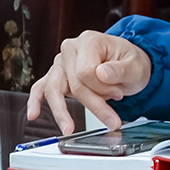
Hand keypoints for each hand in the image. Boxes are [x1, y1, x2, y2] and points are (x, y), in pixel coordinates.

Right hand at [26, 31, 151, 132]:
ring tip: (68, 128)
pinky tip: (34, 114)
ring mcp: (61, 63)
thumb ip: (120, 69)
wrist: (128, 64)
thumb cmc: (130, 63)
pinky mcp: (56, 76)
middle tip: (110, 118)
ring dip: (62, 111)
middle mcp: (71, 49)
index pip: (87, 71)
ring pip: (54, 89)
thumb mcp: (136, 65)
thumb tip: (102, 73)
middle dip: (93, 102)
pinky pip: (40, 88)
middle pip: (73, 83)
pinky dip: (35, 101)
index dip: (103, 88)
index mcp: (90, 41)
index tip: (118, 94)